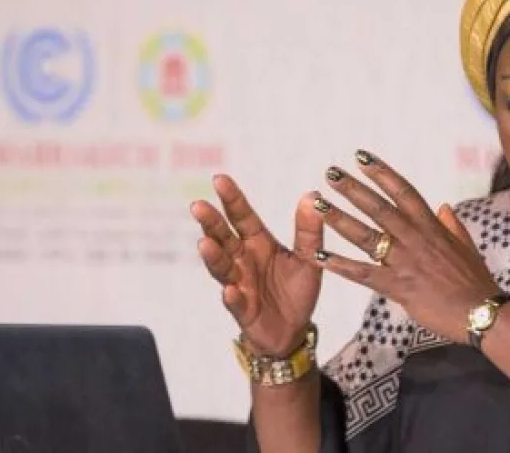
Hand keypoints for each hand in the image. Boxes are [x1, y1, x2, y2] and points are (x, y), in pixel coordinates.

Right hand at [191, 175, 323, 356]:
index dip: (231, 199)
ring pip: (222, 268)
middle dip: (210, 222)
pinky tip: (230, 291)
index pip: (242, 216)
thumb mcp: (309, 259)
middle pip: (223, 237)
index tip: (219, 178)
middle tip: (198, 205)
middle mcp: (243, 260)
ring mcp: (239, 284)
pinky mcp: (243, 310)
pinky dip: (231, 297)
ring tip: (205, 244)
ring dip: (213, 256)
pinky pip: (235, 303)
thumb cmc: (296, 290)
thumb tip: (312, 194)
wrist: (293, 331)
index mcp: (258, 243)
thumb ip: (309, 230)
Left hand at [310, 150, 500, 343]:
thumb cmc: (476, 281)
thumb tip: (443, 205)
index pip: (404, 191)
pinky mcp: (397, 287)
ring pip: (366, 236)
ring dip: (340, 219)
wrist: (482, 313)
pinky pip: (363, 274)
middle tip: (330, 173)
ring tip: (318, 205)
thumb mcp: (466, 246)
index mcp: (432, 227)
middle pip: (379, 208)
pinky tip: (318, 257)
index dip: (382, 173)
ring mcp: (405, 262)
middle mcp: (415, 239)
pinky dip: (339, 265)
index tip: (362, 157)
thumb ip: (451, 225)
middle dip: (353, 189)